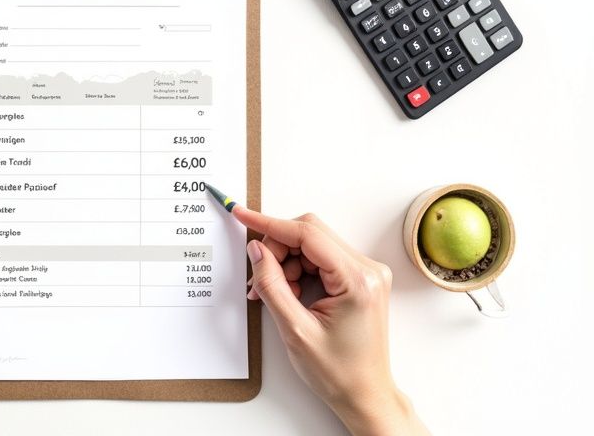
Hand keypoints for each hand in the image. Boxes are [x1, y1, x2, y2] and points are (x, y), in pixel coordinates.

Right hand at [234, 208, 429, 435]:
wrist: (364, 394)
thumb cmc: (337, 372)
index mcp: (357, 280)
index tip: (242, 214)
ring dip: (286, 263)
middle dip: (277, 250)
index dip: (270, 223)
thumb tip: (256, 250)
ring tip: (274, 294)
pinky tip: (289, 293)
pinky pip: (319, 258)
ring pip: (311, 245)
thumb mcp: (295, 330)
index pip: (307, 234)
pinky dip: (298, 270)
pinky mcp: (358, 278)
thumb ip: (272, 285)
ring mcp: (365, 272)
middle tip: (258, 279)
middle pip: (309, 234)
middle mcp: (367, 269)